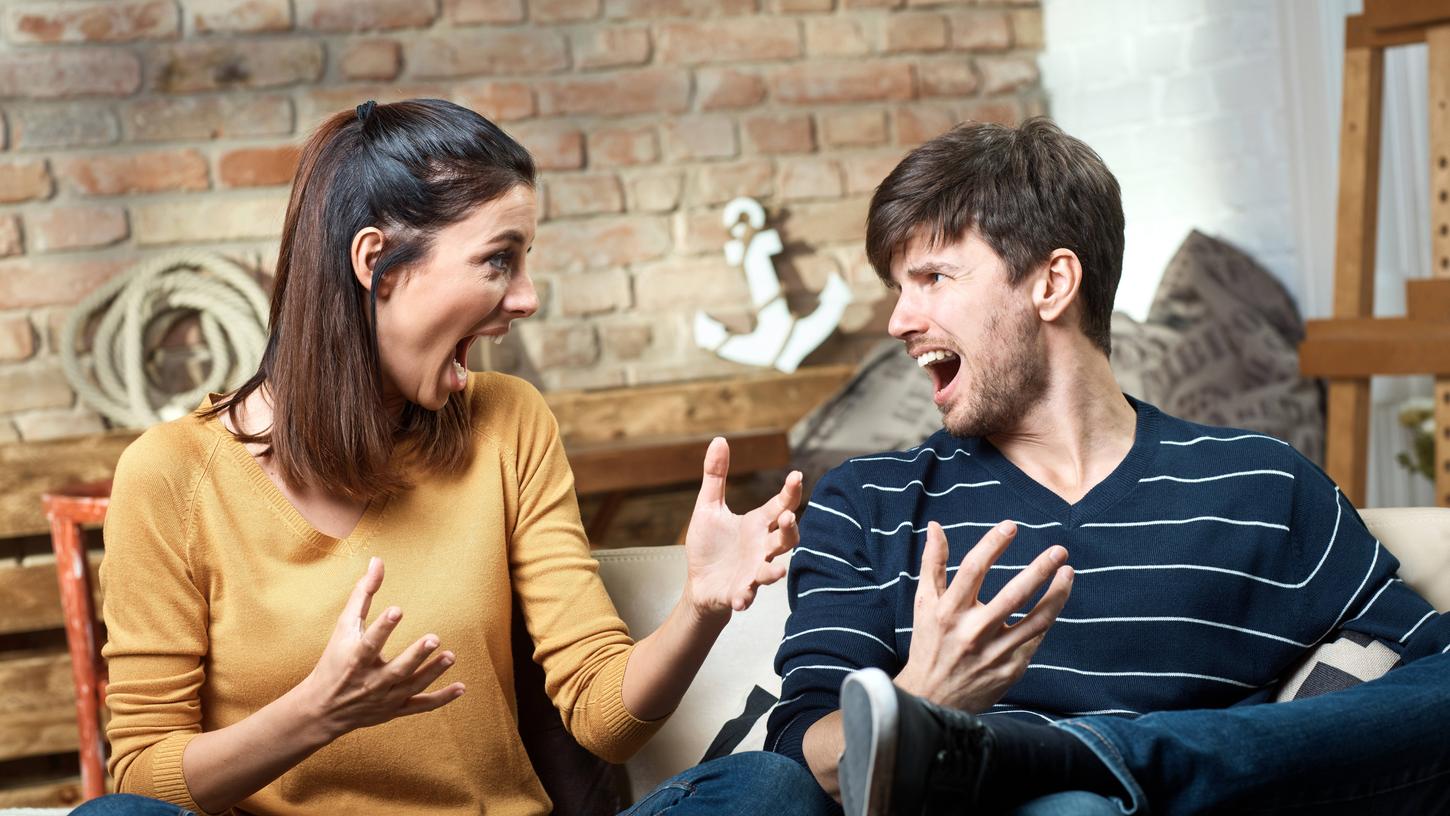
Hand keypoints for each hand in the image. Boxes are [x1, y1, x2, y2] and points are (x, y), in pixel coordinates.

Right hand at [295, 557, 464, 738]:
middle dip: (415, 655)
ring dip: (432, 673)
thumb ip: (363, 593)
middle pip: (396, 669)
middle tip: (434, 638)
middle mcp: (371, 681)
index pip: (370, 643)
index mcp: (355, 658)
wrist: (321, 708)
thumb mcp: (344, 626)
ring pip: (411, 687)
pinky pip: (420, 706)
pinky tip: (461, 687)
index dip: (383, 627)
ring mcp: (384, 698)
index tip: (397, 610)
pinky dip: (441, 699)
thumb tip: (377, 561)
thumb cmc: (335, 659)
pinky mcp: (394, 710)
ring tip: (451, 656)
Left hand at [682, 437, 802, 617]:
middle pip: (785, 538)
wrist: (699, 583)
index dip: (790, 492)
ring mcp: (752, 571)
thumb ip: (716, 476)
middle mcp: (761, 547)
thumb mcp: (709, 506)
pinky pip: (746, 595)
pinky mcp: (739, 591)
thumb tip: (719, 439)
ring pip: (770, 570)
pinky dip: (745, 597)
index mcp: (757, 524)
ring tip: (777, 569)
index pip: (780, 505)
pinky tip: (741, 598)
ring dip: (774, 570)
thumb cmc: (709, 545)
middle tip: (788, 516)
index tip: (796, 476)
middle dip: (790, 528)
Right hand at [893, 521, 1071, 712]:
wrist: (932, 699)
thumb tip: (936, 526)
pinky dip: (1047, 618)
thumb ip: (932, 564)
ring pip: (1036, 619)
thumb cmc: (928, 643)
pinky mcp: (1010, 670)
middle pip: (1013, 594)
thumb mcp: (923, 604)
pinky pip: (1035, 639)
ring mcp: (994, 653)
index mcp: (948, 612)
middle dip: (1040, 569)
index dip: (993, 545)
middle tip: (1059, 550)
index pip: (973, 570)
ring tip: (1068, 572)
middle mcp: (972, 632)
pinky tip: (1055, 601)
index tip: (1011, 526)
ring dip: (1056, 594)